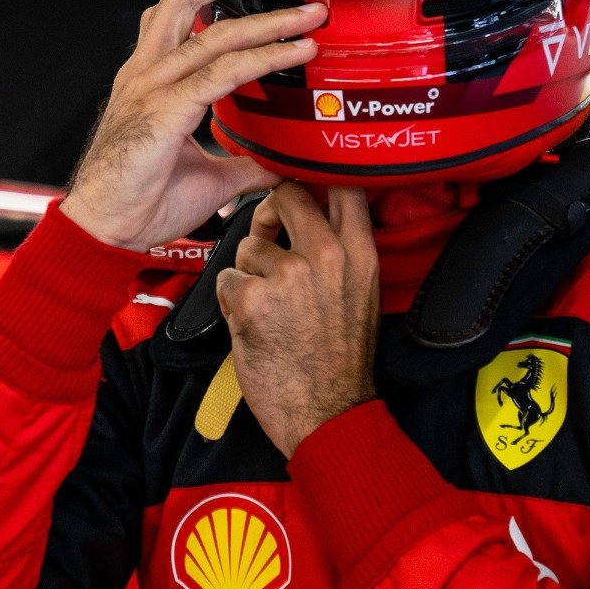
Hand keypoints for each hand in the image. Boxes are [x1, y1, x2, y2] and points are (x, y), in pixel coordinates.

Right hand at [61, 0, 327, 250]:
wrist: (108, 234)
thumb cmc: (137, 204)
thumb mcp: (206, 177)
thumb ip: (241, 164)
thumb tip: (274, 164)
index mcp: (149, 82)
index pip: (177, 18)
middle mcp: (148, 76)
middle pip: (184, 1)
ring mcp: (153, 89)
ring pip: (214, 35)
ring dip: (268, 21)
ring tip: (306, 15)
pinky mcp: (165, 111)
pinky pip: (222, 74)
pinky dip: (264, 59)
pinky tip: (293, 54)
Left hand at [216, 183, 379, 457]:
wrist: (327, 412)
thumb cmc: (341, 359)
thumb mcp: (363, 294)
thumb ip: (343, 251)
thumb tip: (315, 214)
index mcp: (360, 254)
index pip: (343, 186)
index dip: (316, 176)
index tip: (303, 181)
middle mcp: (326, 255)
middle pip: (286, 196)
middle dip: (269, 212)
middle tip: (268, 234)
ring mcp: (288, 275)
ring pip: (248, 246)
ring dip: (248, 272)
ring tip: (267, 307)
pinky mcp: (252, 298)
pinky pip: (226, 279)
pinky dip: (231, 301)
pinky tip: (251, 325)